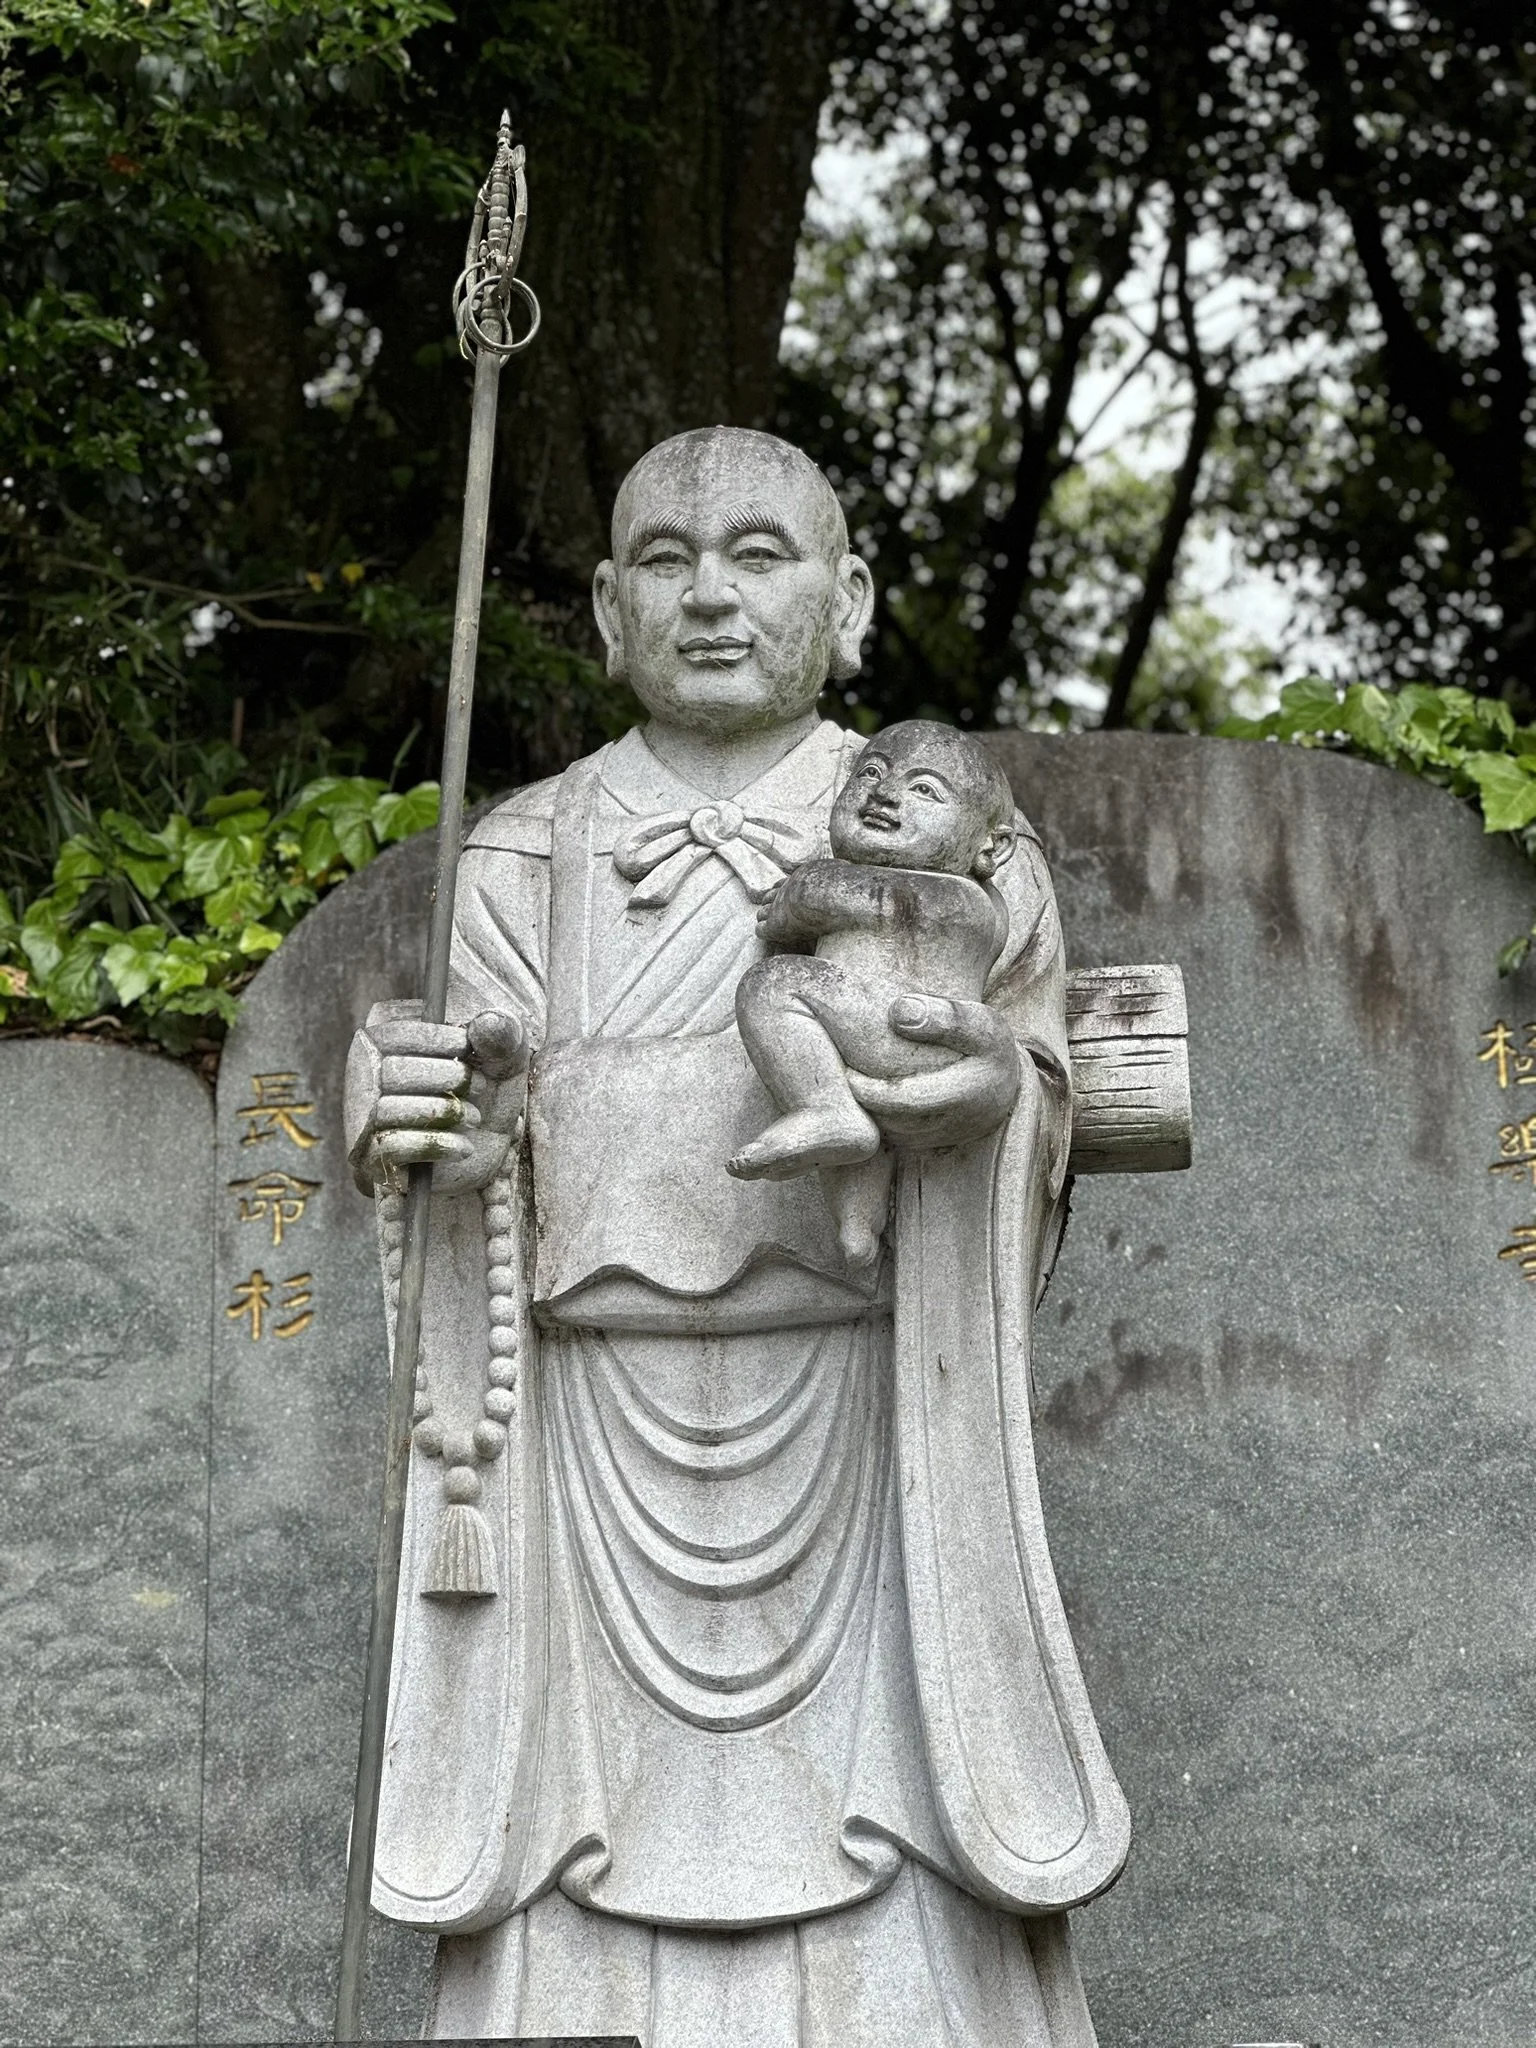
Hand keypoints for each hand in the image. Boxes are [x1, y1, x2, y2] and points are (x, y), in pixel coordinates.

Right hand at [347, 1003, 528, 1192]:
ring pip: (388, 1110)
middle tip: (480, 1086)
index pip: (392, 1032)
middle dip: (444, 1077)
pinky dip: (434, 1145)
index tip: (469, 1046)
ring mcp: (363, 1118)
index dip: (433, 1037)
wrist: (482, 1154)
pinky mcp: (371, 1157)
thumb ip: (503, 1035)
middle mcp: (363, 1077)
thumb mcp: (503, 1061)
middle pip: (390, 1071)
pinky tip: (464, 1147)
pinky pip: (391, 1147)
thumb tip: (486, 1024)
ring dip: (442, 1112)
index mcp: (383, 1041)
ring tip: (475, 1118)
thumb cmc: (486, 1094)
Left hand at [846, 995, 1020, 1150]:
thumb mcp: (977, 1019)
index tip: (843, 1066)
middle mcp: (956, 1124)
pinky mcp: (934, 1143)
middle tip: (835, 1076)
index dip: (866, 1087)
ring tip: (843, 1085)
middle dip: (860, 1101)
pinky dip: (878, 1119)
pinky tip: (863, 1096)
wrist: (1005, 1074)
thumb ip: (944, 1015)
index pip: (903, 1099)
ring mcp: (944, 1138)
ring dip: (867, 1113)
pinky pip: (897, 1137)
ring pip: (893, 1134)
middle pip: (892, 1121)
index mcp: (968, 1093)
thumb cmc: (985, 1041)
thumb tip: (898, 1012)